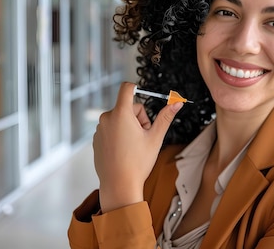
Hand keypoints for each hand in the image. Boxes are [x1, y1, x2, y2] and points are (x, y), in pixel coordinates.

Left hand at [93, 82, 182, 212]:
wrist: (119, 185)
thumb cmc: (137, 163)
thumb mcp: (155, 138)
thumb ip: (165, 117)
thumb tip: (177, 102)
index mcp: (121, 114)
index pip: (127, 88)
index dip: (136, 88)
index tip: (144, 97)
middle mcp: (107, 118)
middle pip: (127, 107)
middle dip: (138, 118)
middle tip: (143, 137)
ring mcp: (100, 129)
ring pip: (119, 119)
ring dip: (128, 127)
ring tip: (133, 147)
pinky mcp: (97, 139)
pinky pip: (111, 130)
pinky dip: (118, 136)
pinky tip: (123, 152)